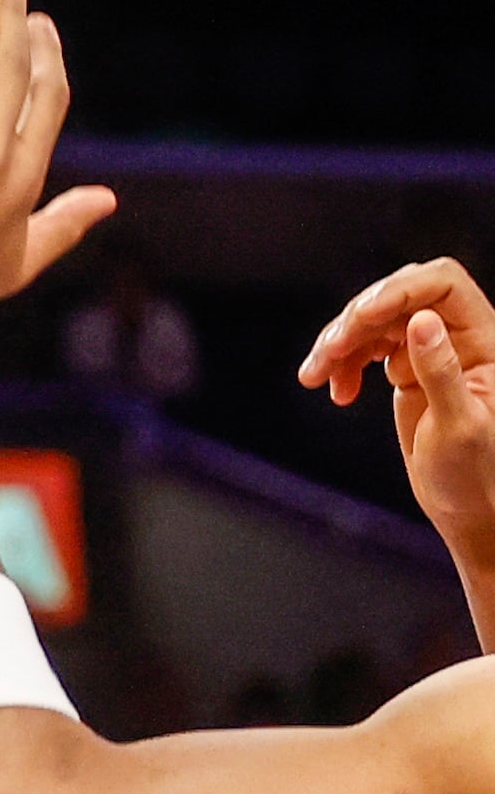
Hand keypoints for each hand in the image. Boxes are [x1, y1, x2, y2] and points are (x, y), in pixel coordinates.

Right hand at [299, 258, 494, 562]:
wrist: (468, 509)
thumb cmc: (476, 477)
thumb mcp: (460, 427)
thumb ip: (440, 371)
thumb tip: (420, 320)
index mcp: (486, 341)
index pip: (442, 284)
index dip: (399, 289)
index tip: (361, 317)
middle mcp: (460, 336)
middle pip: (398, 295)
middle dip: (357, 319)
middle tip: (329, 352)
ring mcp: (431, 349)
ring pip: (375, 319)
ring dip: (339, 343)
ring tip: (315, 376)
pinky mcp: (408, 367)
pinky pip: (365, 345)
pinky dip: (342, 363)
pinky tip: (336, 392)